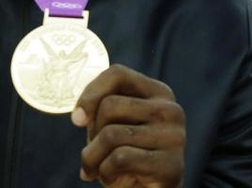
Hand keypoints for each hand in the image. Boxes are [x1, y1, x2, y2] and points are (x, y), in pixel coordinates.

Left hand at [72, 64, 184, 187]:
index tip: (77, 118)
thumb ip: (102, 108)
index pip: (118, 74)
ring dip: (92, 156)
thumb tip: (79, 115)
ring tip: (96, 168)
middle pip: (110, 105)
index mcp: (158, 93)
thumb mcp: (116, 124)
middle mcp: (170, 110)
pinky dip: (105, 172)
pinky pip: (120, 158)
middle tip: (93, 151)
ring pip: (111, 134)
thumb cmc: (129, 155)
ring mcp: (174, 137)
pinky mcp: (171, 166)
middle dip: (91, 133)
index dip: (91, 93)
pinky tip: (110, 178)